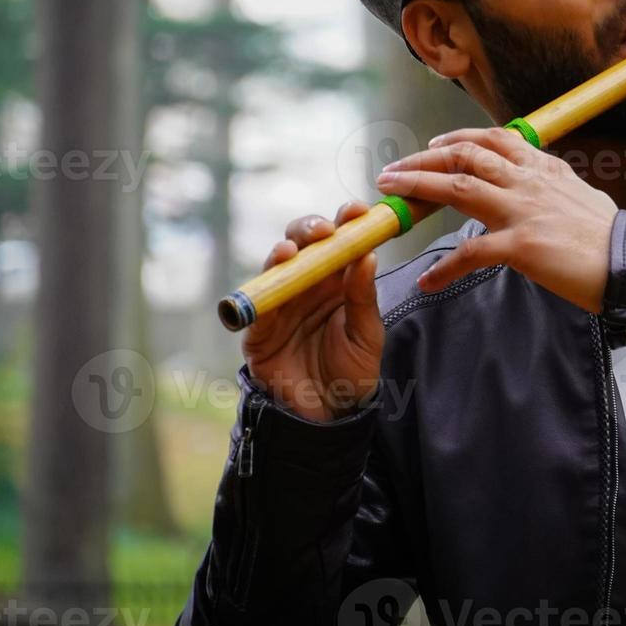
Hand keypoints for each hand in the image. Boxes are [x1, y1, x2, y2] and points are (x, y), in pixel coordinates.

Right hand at [241, 201, 384, 421]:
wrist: (330, 414)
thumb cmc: (353, 371)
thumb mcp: (368, 334)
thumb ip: (364, 297)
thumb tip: (368, 255)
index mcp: (339, 280)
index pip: (341, 241)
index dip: (347, 221)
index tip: (358, 210)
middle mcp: (309, 285)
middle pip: (304, 243)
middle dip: (311, 228)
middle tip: (326, 229)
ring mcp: (282, 303)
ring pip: (276, 266)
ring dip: (284, 253)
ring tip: (292, 250)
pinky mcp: (260, 328)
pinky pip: (257, 305)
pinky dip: (262, 291)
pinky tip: (272, 281)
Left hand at [374, 127, 618, 312]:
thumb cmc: (610, 236)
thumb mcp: (581, 195)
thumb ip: (554, 186)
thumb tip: (541, 185)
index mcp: (544, 168)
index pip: (494, 139)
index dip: (458, 139)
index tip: (435, 145)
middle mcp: (528, 181)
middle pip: (465, 155)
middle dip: (423, 159)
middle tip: (394, 170)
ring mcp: (522, 210)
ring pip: (458, 187)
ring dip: (418, 188)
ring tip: (391, 196)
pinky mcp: (521, 245)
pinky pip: (471, 252)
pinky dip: (445, 267)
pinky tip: (429, 281)